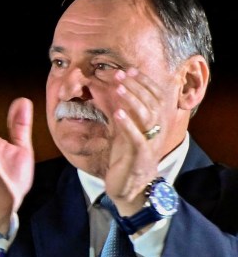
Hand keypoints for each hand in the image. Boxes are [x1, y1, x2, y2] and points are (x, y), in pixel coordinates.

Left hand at [98, 66, 168, 209]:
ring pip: (147, 117)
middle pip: (152, 103)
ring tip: (118, 88)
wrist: (130, 187)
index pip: (155, 96)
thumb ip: (116, 111)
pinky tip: (117, 113)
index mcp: (154, 124)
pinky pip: (137, 138)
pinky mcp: (140, 157)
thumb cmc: (125, 157)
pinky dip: (128, 125)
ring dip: (132, 101)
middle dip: (135, 86)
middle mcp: (156, 131)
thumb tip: (100, 89)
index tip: (128, 69)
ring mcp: (150, 144)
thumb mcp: (120, 130)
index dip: (143, 82)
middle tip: (118, 74)